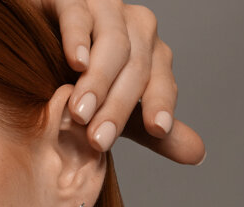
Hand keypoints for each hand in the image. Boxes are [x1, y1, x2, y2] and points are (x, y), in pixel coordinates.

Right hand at [33, 0, 205, 164]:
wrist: (45, 41)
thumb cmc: (84, 79)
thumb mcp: (120, 107)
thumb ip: (151, 130)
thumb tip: (198, 156)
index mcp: (151, 56)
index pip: (162, 82)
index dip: (160, 105)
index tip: (157, 130)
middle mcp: (136, 30)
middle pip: (137, 69)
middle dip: (118, 107)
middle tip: (98, 140)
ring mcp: (104, 10)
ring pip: (113, 44)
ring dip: (98, 81)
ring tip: (80, 113)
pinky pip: (78, 14)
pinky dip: (78, 38)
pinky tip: (76, 61)